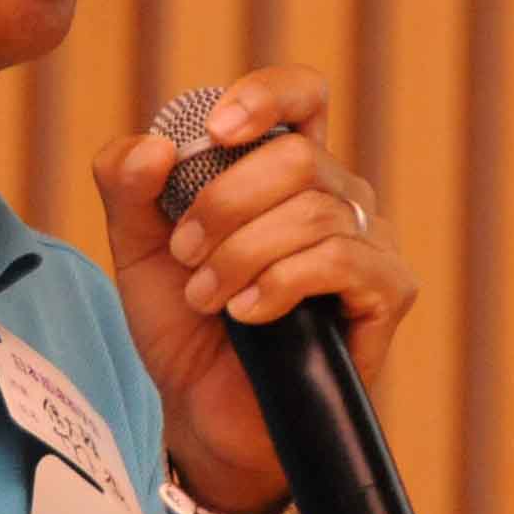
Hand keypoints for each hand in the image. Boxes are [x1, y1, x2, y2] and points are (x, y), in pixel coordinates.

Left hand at [91, 66, 419, 513]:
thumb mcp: (138, 252)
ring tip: (206, 299)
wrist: (209, 417)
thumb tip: (153, 145)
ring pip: (312, 211)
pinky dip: (281, 282)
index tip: (213, 130)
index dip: (264, 95)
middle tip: (185, 255)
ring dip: (241, 255)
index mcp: (283, 170)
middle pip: (296, 155)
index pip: (301, 96)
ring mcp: (369, 241)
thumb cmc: (186, 328)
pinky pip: (341, 257)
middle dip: (225, 203)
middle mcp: (336, 194)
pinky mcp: (386, 292)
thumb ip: (127, 188)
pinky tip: (248, 315)